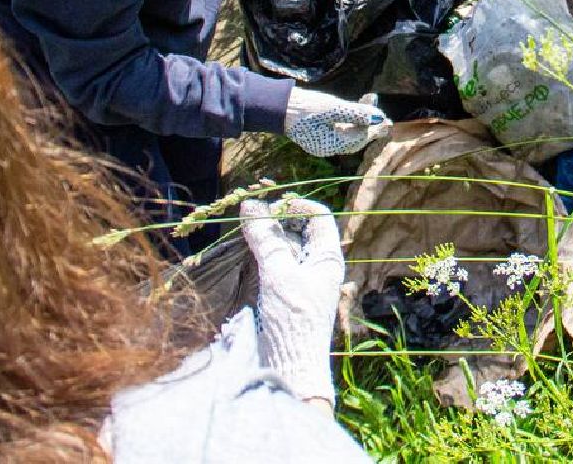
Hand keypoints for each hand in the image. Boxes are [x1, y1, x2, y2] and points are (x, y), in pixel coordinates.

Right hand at [240, 197, 344, 405]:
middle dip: (276, 220)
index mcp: (328, 258)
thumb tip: (250, 205)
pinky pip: (273, 266)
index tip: (270, 206)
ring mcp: (300, 281)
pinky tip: (245, 257)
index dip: (297, 206)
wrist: (289, 367)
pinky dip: (260, 257)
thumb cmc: (293, 320)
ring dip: (265, 238)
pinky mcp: (284, 296)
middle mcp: (318, 267)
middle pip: (299, 231)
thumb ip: (266, 238)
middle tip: (250, 218)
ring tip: (244, 235)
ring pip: (283, 248)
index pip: (319, 217)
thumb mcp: (278, 273)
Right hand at [283, 88, 388, 156]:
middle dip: (370, 127)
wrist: (277, 106)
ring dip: (361, 119)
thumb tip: (378, 117)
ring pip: (349, 132)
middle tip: (386, 119)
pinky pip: (340, 127)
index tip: (385, 119)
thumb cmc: (303, 107)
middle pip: (355, 139)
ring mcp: (322, 139)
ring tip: (372, 103)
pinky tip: (358, 105)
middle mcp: (327, 146)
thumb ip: (355, 113)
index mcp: (329, 145)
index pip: (358, 140)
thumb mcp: (332, 108)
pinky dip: (350, 118)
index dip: (372, 129)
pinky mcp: (319, 131)